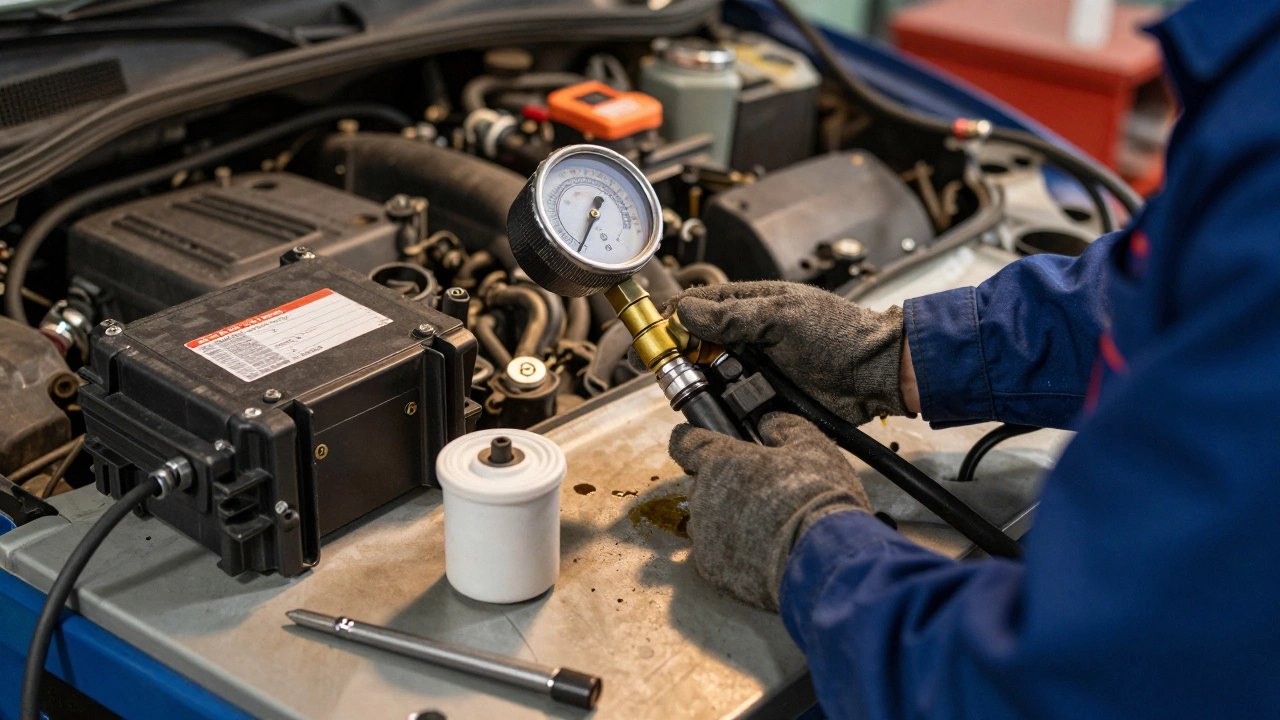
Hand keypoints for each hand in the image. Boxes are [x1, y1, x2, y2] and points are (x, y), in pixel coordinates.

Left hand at [670, 412, 870, 610]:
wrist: (824, 558)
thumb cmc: (818, 495)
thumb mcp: (811, 445)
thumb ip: (784, 427)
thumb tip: (769, 424)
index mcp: (721, 461)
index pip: (686, 442)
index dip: (691, 440)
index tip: (695, 442)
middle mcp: (703, 496)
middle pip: (701, 485)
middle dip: (723, 485)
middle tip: (759, 492)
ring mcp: (704, 536)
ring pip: (704, 521)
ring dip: (724, 520)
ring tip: (763, 526)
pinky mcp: (711, 569)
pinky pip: (714, 554)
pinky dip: (732, 553)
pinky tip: (762, 552)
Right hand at [672, 281, 917, 424]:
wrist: (877, 375)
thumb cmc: (841, 335)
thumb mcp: (785, 315)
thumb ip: (735, 315)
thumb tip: (686, 311)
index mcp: (752, 307)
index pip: (698, 306)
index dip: (672, 318)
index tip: (654, 333)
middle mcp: (748, 338)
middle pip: (695, 344)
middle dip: (675, 355)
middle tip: (658, 366)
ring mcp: (754, 370)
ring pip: (708, 377)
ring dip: (694, 382)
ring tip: (684, 387)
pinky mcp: (763, 400)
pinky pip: (729, 404)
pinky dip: (717, 407)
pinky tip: (710, 409)